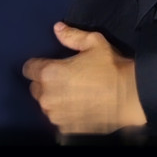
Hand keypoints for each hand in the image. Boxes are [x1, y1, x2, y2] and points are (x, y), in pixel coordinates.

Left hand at [22, 22, 146, 134]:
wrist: (128, 96)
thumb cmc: (110, 66)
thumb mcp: (94, 42)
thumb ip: (72, 36)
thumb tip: (57, 28)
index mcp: (50, 73)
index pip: (29, 69)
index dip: (38, 64)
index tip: (49, 64)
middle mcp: (47, 97)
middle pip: (35, 88)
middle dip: (45, 82)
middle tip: (63, 77)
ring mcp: (56, 116)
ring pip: (46, 105)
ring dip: (53, 98)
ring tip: (72, 93)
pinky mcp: (66, 129)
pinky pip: (58, 118)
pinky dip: (64, 112)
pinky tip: (78, 106)